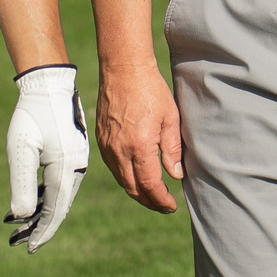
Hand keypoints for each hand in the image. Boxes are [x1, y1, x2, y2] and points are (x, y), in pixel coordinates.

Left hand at [5, 65, 89, 249]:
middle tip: (17, 242)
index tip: (28, 248)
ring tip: (19, 226)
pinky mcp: (73, 155)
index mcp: (66, 168)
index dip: (42, 232)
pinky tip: (32, 202)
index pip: (55, 210)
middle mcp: (77, 168)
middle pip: (59, 207)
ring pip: (60, 196)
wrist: (49, 84)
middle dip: (39, 227)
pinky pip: (61, 183)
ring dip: (41, 212)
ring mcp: (77, 161)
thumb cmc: (32, 114)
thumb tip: (23, 216)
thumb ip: (23, 183)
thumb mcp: (21, 148)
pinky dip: (46, 196)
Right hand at [95, 61, 184, 213]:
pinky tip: (137, 177)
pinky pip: (113, 167)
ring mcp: (108, 146)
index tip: (172, 206)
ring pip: (121, 180)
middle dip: (149, 202)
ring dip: (137, 192)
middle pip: (133, 189)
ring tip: (153, 196)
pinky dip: (126, 178)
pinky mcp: (101, 140)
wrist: (123, 70)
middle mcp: (120, 150)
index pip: (150, 185)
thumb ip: (172, 149)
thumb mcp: (170, 118)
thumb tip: (175, 176)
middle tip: (164, 206)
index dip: (161, 200)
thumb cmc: (151, 90)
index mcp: (140, 146)